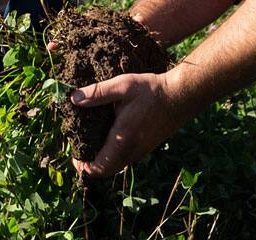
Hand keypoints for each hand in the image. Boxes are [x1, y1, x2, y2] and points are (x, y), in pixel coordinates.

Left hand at [69, 70, 194, 177]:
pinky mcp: (148, 146)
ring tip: (92, 141)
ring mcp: (142, 151)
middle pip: (107, 171)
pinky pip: (126, 158)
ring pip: (117, 165)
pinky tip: (110, 135)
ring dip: (103, 160)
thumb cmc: (151, 90)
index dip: (83, 167)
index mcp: (122, 140)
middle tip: (80, 149)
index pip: (99, 168)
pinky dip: (114, 154)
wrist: (181, 95)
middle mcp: (132, 151)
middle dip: (91, 165)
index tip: (74, 155)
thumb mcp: (122, 85)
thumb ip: (97, 93)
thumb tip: (74, 98)